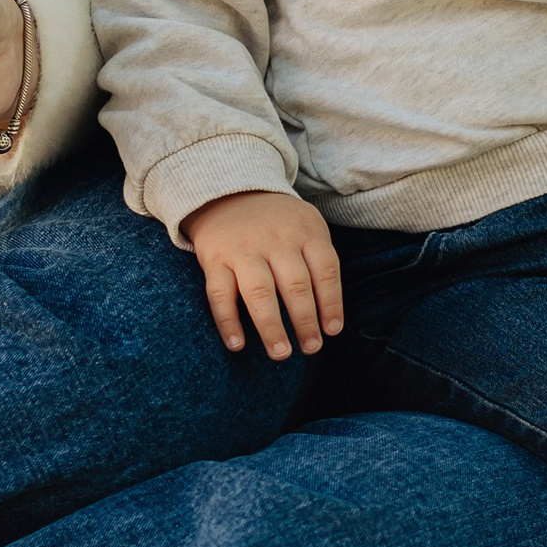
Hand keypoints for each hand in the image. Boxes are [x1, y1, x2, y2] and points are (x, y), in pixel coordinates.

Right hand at [184, 189, 345, 359]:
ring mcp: (243, 250)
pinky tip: (237, 345)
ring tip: (281, 353)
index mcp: (304, 231)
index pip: (325, 270)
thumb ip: (318, 260)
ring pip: (259, 292)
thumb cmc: (277, 222)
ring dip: (271, 327)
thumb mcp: (306, 226)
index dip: (331, 303)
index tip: (332, 331)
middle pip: (295, 284)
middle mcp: (275, 240)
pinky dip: (228, 322)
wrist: (228, 192)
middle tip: (311, 348)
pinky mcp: (214, 259)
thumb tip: (329, 315)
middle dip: (305, 321)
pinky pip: (220, 294)